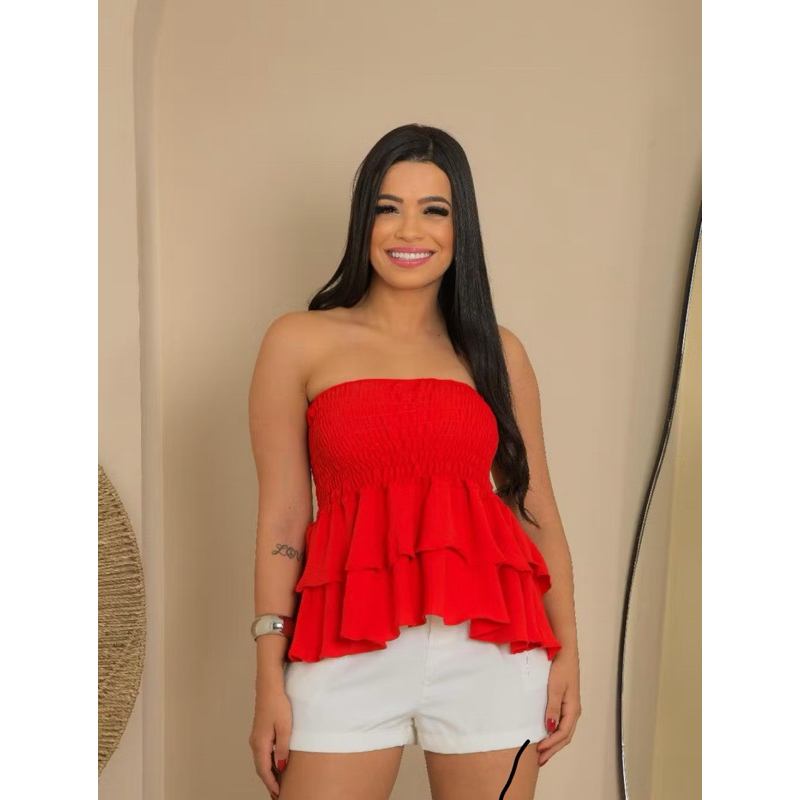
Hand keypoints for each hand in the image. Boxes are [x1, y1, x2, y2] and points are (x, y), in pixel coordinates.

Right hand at [249, 686, 292, 797]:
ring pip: (261, 760)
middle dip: (269, 782)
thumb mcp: (285, 728)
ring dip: (268, 773)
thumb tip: (281, 767)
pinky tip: (275, 764)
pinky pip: (263, 752)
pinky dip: (268, 762)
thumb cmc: (278, 704)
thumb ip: (282, 749)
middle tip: (277, 794)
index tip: (278, 795)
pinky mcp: (260, 731)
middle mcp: (255, 742)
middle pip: (261, 768)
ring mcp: (256, 736)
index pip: (264, 770)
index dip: (271, 784)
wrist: (269, 686)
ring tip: (277, 783)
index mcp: (260, 743)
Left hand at [536, 647, 580, 765]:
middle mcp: (573, 711)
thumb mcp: (555, 688)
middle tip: (540, 760)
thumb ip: (553, 708)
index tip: (539, 750)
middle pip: (565, 737)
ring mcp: (570, 707)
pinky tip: (547, 735)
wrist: (565, 653)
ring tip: (543, 753)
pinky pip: (561, 723)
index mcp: (573, 710)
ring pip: (564, 732)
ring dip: (554, 743)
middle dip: (553, 749)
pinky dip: (554, 734)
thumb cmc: (561, 668)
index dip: (551, 744)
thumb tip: (550, 728)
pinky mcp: (565, 703)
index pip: (563, 734)